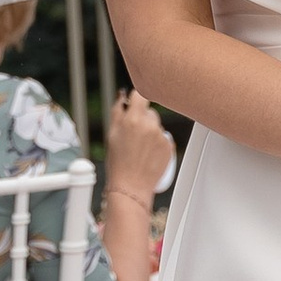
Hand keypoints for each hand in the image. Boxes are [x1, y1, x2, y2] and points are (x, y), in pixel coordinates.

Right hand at [104, 87, 174, 206]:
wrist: (131, 186)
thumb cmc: (118, 163)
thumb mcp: (111, 135)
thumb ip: (117, 111)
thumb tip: (122, 96)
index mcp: (133, 119)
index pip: (141, 95)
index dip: (137, 98)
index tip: (134, 103)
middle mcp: (150, 125)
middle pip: (150, 112)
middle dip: (142, 119)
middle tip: (133, 136)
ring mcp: (161, 136)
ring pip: (157, 126)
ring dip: (150, 131)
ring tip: (140, 148)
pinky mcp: (169, 146)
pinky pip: (163, 138)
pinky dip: (157, 143)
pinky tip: (147, 154)